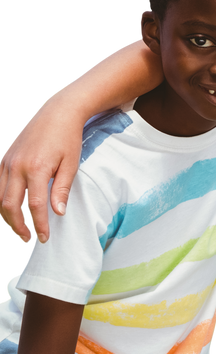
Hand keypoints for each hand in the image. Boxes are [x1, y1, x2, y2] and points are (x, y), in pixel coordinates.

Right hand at [0, 106, 82, 244]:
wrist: (56, 113)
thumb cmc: (67, 139)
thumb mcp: (71, 164)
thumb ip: (62, 189)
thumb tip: (58, 213)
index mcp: (36, 168)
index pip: (36, 205)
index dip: (39, 224)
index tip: (45, 238)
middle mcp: (16, 166)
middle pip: (10, 205)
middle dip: (18, 226)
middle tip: (28, 240)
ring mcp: (7, 161)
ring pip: (0, 197)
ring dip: (8, 217)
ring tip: (19, 230)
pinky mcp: (3, 158)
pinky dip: (4, 201)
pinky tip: (14, 211)